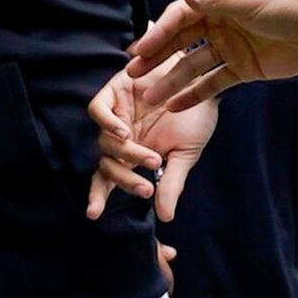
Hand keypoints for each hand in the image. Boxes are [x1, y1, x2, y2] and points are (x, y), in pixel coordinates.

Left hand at [84, 67, 207, 219]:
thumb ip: (172, 183)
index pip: (108, 178)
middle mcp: (120, 136)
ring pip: (104, 141)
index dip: (98, 195)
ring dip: (127, 155)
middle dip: (124, 180)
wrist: (203, 81)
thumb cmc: (195, 117)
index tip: (94, 215)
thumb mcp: (185, 155)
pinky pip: (97, 110)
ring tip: (153, 158)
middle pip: (105, 164)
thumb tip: (165, 216)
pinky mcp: (114, 92)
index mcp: (133, 154)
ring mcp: (115, 114)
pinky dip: (106, 123)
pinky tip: (123, 132)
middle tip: (147, 189)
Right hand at [127, 0, 297, 112]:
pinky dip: (195, 95)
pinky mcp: (242, 69)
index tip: (139, 52)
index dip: (158, 34)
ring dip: (172, 81)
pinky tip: (175, 106)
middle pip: (180, 42)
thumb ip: (213, 1)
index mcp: (217, 0)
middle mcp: (218, 22)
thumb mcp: (247, 2)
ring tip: (150, 98)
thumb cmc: (286, 6)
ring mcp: (229, 47)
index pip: (179, 17)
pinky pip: (214, 84)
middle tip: (132, 75)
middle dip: (156, 59)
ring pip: (193, 66)